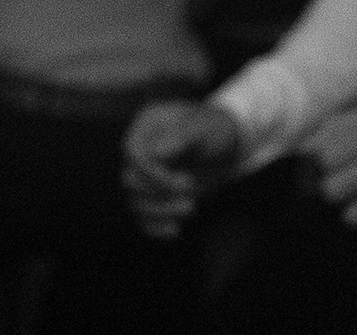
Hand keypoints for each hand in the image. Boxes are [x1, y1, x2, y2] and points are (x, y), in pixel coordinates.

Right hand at [122, 97, 245, 236]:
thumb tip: (156, 153)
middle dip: (159, 193)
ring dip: (161, 211)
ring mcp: (143, 176)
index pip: (132, 152)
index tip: (186, 181)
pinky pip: (142, 218)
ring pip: (135, 202)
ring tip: (192, 208)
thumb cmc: (215, 129)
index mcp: (146, 126)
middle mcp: (139, 151)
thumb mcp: (205, 126)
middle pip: (129, 180)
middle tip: (191, 194)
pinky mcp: (151, 197)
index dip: (153, 173)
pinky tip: (176, 230)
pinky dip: (155, 227)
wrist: (226, 146)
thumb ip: (182, 135)